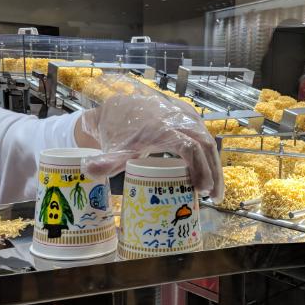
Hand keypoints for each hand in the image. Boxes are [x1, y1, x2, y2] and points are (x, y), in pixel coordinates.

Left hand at [79, 75, 223, 201]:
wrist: (120, 107)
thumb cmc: (119, 132)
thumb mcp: (115, 149)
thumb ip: (106, 162)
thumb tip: (89, 172)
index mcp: (164, 128)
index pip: (191, 149)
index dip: (200, 169)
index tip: (201, 190)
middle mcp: (180, 119)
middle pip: (206, 147)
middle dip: (214, 173)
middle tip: (214, 197)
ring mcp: (187, 117)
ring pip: (209, 142)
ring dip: (214, 166)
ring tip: (214, 191)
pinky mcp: (190, 117)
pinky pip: (205, 136)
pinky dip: (210, 156)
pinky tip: (211, 174)